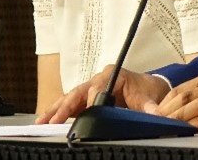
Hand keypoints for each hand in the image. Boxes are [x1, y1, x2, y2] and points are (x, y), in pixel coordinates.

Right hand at [35, 65, 169, 123]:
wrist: (149, 88)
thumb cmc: (147, 90)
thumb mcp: (150, 98)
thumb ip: (150, 107)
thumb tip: (155, 114)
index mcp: (113, 75)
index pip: (98, 87)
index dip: (91, 101)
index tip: (86, 112)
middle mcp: (99, 79)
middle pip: (78, 92)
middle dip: (65, 106)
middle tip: (52, 120)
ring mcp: (91, 88)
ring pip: (70, 98)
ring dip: (56, 110)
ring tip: (41, 122)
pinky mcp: (87, 98)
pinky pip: (71, 104)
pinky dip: (59, 112)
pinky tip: (47, 121)